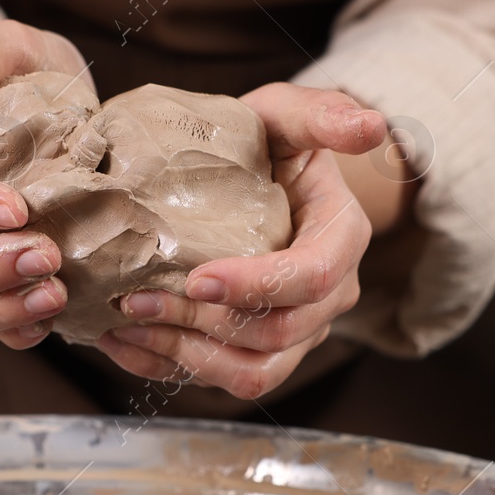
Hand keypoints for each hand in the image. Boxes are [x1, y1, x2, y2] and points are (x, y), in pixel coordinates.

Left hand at [96, 83, 385, 398]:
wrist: (258, 179)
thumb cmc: (269, 143)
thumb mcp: (289, 114)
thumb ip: (322, 114)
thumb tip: (372, 126)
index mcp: (341, 239)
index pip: (313, 277)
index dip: (257, 286)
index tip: (197, 277)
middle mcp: (328, 297)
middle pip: (278, 334)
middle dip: (204, 323)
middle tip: (137, 298)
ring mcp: (297, 331)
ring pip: (253, 373)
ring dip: (186, 356)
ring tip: (127, 324)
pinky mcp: (260, 352)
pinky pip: (221, 381)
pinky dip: (168, 368)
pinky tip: (123, 342)